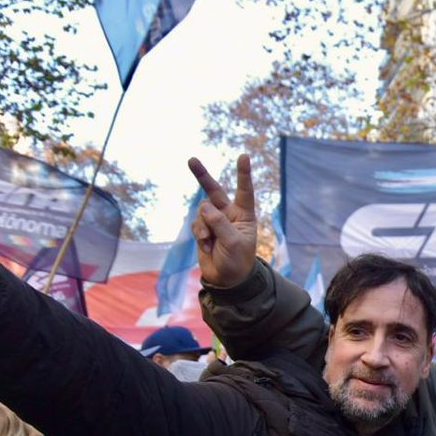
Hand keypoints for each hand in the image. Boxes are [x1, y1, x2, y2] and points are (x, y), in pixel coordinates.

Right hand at [187, 155, 256, 288]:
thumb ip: (220, 223)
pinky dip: (199, 234)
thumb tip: (204, 205)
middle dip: (202, 176)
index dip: (243, 174)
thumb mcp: (233, 242)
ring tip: (209, 240)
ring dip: (203, 225)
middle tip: (191, 160)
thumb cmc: (238, 261)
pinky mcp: (203, 229)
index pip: (244, 191)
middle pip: (214, 191)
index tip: (243, 156)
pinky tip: (206, 245)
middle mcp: (229, 214)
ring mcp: (214, 221)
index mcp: (244, 215)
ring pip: (202, 211)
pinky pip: (195, 223)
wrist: (226, 280)